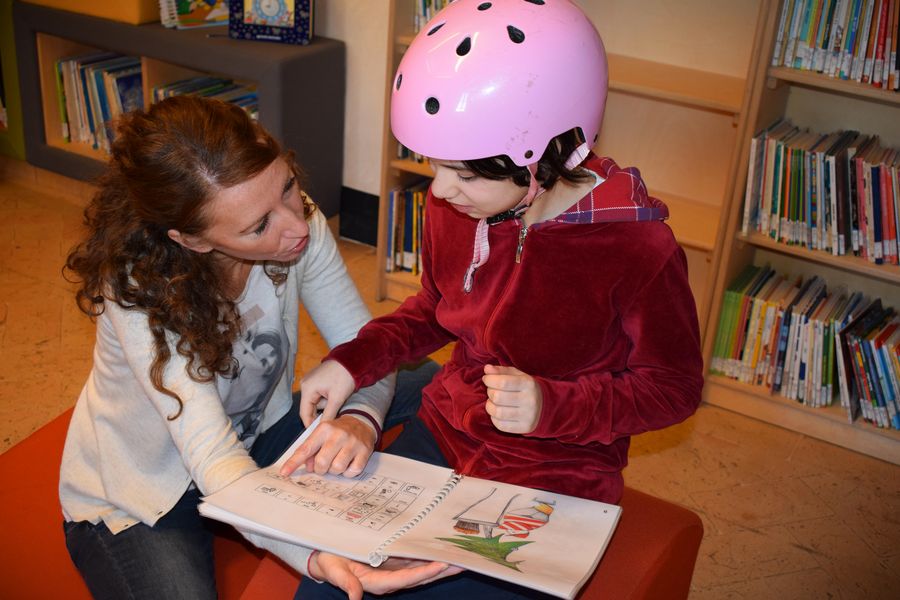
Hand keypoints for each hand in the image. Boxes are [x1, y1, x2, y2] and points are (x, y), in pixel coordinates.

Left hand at [279, 415, 375, 476]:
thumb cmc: (337, 431)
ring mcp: (353, 443)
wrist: (362, 422)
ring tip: (337, 461)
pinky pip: (352, 472)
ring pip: (337, 469)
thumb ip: (311, 450)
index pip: (306, 449)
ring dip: (335, 470)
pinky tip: (348, 463)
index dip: (294, 463)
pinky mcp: (365, 451)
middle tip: (324, 464)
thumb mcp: (322, 434)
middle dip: (320, 468)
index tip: (284, 473)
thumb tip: (309, 467)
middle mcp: (338, 434)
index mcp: (324, 429)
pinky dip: (348, 472)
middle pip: (322, 463)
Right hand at [299, 360, 355, 426]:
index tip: (317, 433)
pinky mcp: (317, 380)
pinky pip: (319, 395)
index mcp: (307, 388)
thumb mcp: (337, 398)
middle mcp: (306, 384)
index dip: (310, 424)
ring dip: (327, 404)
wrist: (353, 360)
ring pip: (316, 402)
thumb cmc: (344, 376)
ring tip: (338, 396)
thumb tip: (323, 428)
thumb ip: (328, 415)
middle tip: (335, 412)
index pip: (304, 413)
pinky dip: (328, 398)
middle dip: (322, 411)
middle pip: (310, 407)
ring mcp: (311, 381)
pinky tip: (337, 393)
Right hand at [309, 552, 462, 599]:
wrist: (326, 560)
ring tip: (461, 556)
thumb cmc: (330, 563)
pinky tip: (443, 550)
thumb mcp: (334, 571)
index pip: (406, 579)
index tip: (442, 564)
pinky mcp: (394, 562)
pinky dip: (430, 556)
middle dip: (443, 570)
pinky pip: (416, 560)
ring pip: (423, 569)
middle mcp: (391, 579)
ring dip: (441, 564)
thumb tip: (354, 599)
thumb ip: (345, 583)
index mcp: (378, 583)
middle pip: (422, 576)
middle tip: (464, 561)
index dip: (425, 572)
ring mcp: (394, 571)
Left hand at [482, 364, 542, 434]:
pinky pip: (501, 425)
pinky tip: (497, 413)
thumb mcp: (516, 375)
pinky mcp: (525, 428)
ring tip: (492, 402)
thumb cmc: (525, 388)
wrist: (545, 406)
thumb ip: (501, 371)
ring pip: (498, 412)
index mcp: (528, 384)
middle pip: (498, 397)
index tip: (486, 379)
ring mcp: (528, 416)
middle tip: (492, 391)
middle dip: (490, 392)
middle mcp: (530, 400)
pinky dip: (494, 418)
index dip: (489, 380)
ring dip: (490, 406)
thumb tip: (487, 369)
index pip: (502, 382)